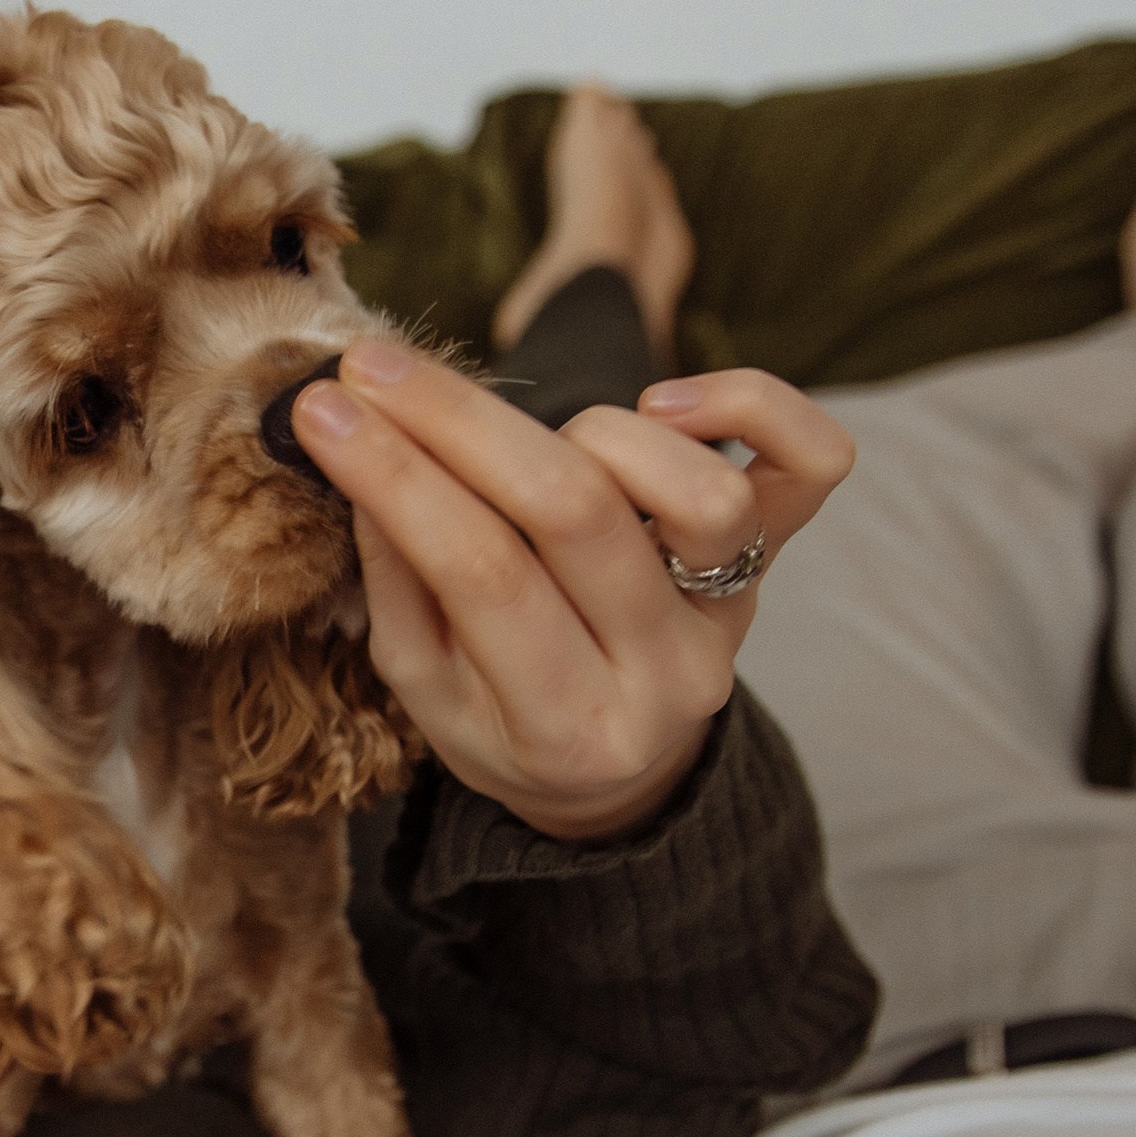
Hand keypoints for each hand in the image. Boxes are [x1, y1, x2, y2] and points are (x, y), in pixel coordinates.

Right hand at [291, 342, 854, 840]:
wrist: (616, 770)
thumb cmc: (502, 717)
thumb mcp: (425, 681)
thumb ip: (399, 575)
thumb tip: (359, 442)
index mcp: (563, 726)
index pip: (477, 572)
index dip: (394, 474)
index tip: (322, 406)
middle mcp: (665, 677)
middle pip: (573, 511)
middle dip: (459, 420)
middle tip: (376, 366)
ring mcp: (732, 618)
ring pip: (696, 491)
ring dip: (592, 431)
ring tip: (535, 440)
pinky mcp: (777, 561)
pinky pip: (812, 464)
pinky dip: (749, 403)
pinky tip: (665, 401)